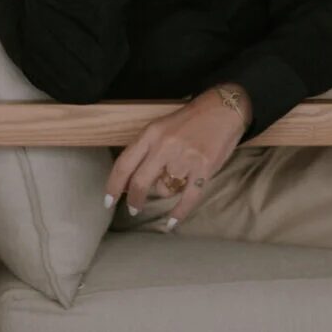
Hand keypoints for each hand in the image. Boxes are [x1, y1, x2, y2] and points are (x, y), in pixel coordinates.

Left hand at [104, 87, 251, 229]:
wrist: (223, 108)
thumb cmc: (190, 119)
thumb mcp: (161, 127)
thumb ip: (146, 149)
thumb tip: (131, 179)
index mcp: (151, 134)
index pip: (124, 163)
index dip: (113, 185)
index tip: (108, 201)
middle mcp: (164, 146)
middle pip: (140, 182)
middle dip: (134, 200)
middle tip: (133, 209)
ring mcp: (184, 158)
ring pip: (164, 189)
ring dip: (166, 190)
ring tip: (177, 179)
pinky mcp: (203, 169)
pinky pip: (188, 198)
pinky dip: (179, 213)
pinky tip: (171, 223)